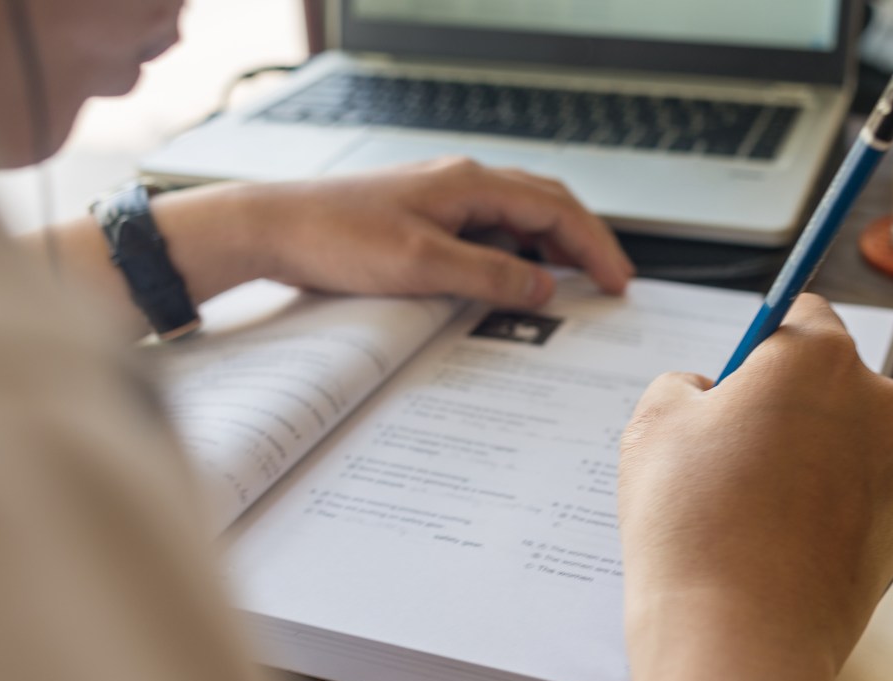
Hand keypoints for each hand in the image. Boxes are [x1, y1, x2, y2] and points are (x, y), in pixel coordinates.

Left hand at [151, 156, 633, 309]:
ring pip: (519, 214)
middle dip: (585, 241)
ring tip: (575, 281)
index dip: (595, 246)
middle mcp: (462, 181)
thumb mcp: (423, 265)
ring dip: (553, 245)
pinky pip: (490, 226)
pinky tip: (514, 275)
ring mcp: (444, 195)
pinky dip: (517, 249)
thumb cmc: (336, 237)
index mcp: (470, 183)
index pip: (556, 210)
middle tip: (612, 279)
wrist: (274, 227)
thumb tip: (544, 288)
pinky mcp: (425, 213)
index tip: (618, 281)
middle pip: (547, 204)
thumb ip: (490, 276)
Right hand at [618, 294, 892, 680]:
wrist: (739, 637)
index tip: (741, 369)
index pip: (803, 313)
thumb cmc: (694, 523)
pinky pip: (852, 498)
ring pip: (842, 442)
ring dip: (804, 457)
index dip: (762, 340)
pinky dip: (820, 508)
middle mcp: (877, 406)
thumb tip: (706, 396)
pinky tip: (772, 540)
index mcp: (821, 359)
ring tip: (745, 504)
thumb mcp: (655, 423)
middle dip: (784, 404)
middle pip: (828, 381)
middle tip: (728, 447)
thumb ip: (683, 384)